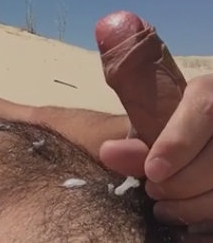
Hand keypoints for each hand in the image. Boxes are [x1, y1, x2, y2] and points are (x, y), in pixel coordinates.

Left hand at [100, 76, 212, 230]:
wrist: (201, 131)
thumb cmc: (174, 124)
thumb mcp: (159, 121)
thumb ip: (137, 136)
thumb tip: (108, 154)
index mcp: (209, 92)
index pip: (203, 112)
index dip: (177, 144)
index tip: (151, 171)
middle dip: (181, 183)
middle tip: (152, 190)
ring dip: (193, 206)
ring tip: (164, 208)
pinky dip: (205, 216)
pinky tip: (186, 219)